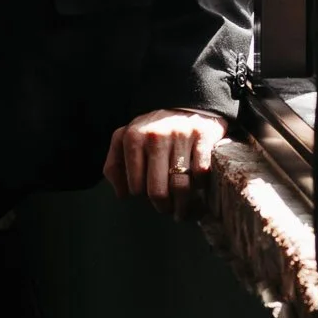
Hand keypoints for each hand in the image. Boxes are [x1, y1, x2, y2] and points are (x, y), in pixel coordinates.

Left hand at [103, 108, 227, 215]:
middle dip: (162, 207)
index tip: (148, 198)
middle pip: (158, 190)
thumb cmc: (152, 131)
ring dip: (183, 206)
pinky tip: (198, 188)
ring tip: (181, 212)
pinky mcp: (203, 136)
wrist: (185, 106)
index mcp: (133, 138)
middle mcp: (155, 136)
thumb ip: (114, 166)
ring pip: (181, 186)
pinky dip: (201, 186)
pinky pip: (202, 173)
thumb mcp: (125, 140)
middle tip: (166, 209)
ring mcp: (180, 135)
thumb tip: (121, 195)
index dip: (142, 197)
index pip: (135, 185)